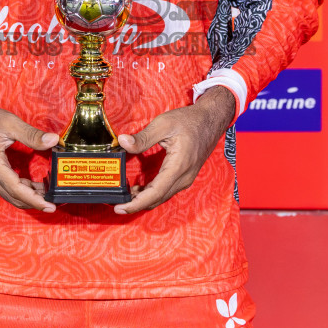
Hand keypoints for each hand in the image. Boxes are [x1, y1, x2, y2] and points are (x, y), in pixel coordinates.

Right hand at [0, 98, 59, 213]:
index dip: (34, 199)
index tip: (50, 206)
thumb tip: (53, 140)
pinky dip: (22, 191)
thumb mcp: (10, 123)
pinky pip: (7, 190)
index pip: (15, 189)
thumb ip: (31, 134)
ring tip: (48, 193)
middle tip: (54, 203)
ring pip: (10, 195)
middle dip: (35, 202)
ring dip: (29, 197)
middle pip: (14, 197)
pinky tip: (35, 187)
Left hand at [114, 86, 236, 215]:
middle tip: (117, 204)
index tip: (121, 208)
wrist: (211, 120)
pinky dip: (152, 194)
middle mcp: (184, 177)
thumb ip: (142, 137)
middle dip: (136, 204)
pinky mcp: (185, 177)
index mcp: (178, 166)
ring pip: (162, 197)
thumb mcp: (163, 124)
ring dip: (144, 199)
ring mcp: (186, 179)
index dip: (136, 203)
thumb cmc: (189, 121)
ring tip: (126, 195)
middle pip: (157, 199)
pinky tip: (140, 189)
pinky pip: (167, 191)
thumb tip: (123, 142)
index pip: (155, 193)